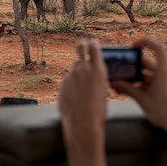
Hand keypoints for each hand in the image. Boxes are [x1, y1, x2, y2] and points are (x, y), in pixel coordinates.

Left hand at [58, 38, 108, 165]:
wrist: (83, 123)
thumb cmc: (98, 111)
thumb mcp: (103, 91)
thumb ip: (97, 79)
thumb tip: (93, 77)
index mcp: (98, 69)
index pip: (94, 47)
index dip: (93, 43)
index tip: (92, 42)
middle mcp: (83, 68)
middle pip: (80, 50)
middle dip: (81, 47)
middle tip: (81, 45)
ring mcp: (71, 76)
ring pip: (73, 68)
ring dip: (77, 72)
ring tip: (82, 86)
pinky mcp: (62, 84)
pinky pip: (67, 81)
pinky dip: (71, 86)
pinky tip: (75, 98)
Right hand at [111, 37, 166, 132]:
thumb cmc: (164, 111)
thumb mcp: (142, 99)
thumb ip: (127, 89)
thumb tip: (114, 83)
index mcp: (164, 72)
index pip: (158, 49)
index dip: (146, 43)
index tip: (133, 46)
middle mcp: (166, 74)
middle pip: (147, 63)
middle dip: (132, 66)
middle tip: (119, 69)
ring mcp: (166, 81)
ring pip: (147, 74)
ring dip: (134, 77)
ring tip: (120, 83)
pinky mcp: (164, 89)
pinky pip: (150, 82)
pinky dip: (140, 84)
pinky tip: (128, 91)